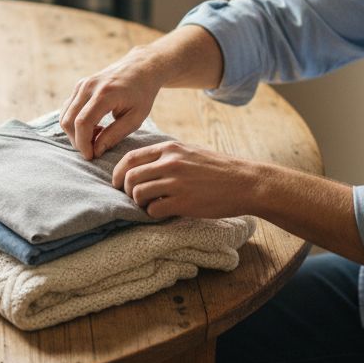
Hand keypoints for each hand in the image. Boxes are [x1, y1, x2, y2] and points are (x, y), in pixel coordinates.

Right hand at [59, 50, 163, 159]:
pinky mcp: (78, 86)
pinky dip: (75, 123)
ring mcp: (81, 85)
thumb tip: (95, 150)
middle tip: (94, 149)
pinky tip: (93, 126)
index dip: (83, 143)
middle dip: (77, 141)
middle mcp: (88, 87)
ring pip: (64, 116)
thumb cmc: (142, 94)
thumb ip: (115, 134)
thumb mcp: (136, 118)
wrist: (140, 68)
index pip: (82, 123)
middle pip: (68, 121)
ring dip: (75, 132)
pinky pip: (67, 109)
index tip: (91, 156)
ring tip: (96, 136)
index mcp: (105, 94)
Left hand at [113, 140, 259, 218]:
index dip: (118, 172)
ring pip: (138, 193)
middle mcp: (170, 163)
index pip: (131, 157)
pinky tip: (164, 212)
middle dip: (126, 190)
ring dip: (140, 203)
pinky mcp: (183, 202)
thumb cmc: (219, 169)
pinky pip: (154, 210)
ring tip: (151, 205)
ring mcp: (176, 182)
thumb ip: (168, 156)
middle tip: (134, 198)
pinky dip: (154, 213)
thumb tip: (144, 166)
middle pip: (130, 177)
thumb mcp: (191, 152)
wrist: (245, 182)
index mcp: (170, 149)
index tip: (118, 182)